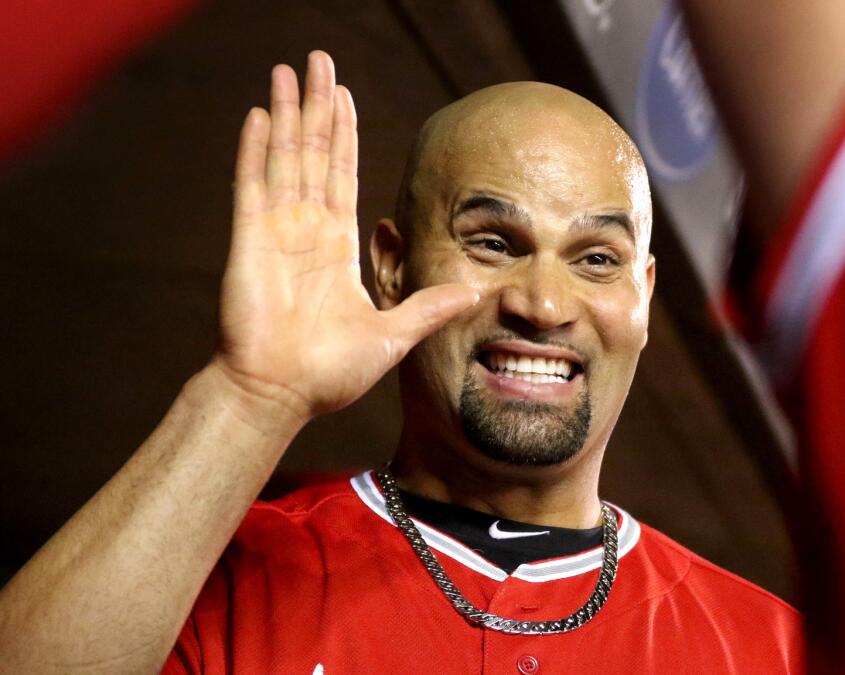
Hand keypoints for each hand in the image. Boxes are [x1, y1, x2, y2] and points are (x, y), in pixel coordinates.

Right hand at [213, 51, 476, 419]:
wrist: (282, 395)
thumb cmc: (329, 373)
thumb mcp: (394, 333)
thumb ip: (430, 307)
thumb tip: (476, 292)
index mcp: (335, 246)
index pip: (341, 174)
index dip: (343, 134)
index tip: (344, 98)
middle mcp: (305, 230)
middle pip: (313, 153)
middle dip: (317, 107)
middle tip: (320, 61)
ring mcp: (275, 231)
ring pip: (284, 157)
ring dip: (287, 113)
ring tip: (290, 70)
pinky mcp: (250, 241)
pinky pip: (253, 184)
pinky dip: (256, 149)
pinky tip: (260, 113)